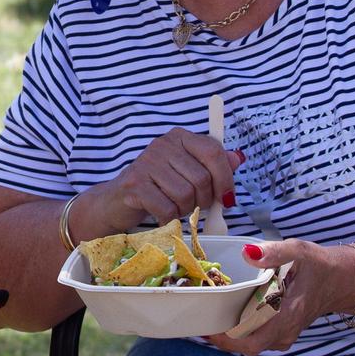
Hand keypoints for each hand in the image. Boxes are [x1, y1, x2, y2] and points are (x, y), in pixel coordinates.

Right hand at [96, 128, 243, 231]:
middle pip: (202, 178)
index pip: (213, 151)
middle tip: (194, 205)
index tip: (226, 197)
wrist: (117, 201)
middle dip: (203, 200)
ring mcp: (147, 163)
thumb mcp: (186, 172)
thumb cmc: (157, 186)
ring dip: (184, 210)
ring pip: (185, 195)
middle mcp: (162, 145)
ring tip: (174, 207)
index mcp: (179, 137)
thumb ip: (212, 164)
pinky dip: (169, 218)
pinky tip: (162, 214)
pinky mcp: (135, 185)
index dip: (225, 178)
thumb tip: (237, 158)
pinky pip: (167, 208)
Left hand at [207, 239, 354, 355]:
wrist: (342, 280)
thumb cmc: (319, 265)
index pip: (252, 340)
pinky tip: (226, 314)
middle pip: (247, 345)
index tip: (205, 328)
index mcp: (287, 315)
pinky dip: (240, 330)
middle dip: (221, 337)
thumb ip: (274, 252)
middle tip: (199, 320)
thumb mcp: (299, 251)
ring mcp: (285, 334)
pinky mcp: (282, 332)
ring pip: (251, 343)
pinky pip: (257, 337)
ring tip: (208, 315)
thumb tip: (247, 254)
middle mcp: (285, 331)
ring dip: (229, 334)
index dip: (226, 339)